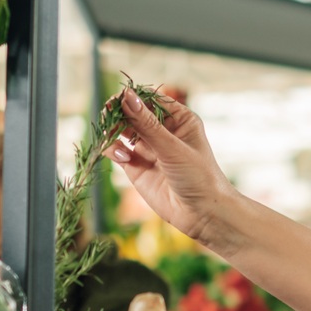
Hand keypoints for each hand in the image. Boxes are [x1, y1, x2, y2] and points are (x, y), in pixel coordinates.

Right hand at [107, 88, 235, 246]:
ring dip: (113, 130)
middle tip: (109, 115)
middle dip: (119, 112)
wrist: (202, 214)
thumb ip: (147, 124)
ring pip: (122, 130)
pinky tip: (122, 157)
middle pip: (132, 112)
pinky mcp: (136, 166)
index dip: (133, 96)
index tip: (119, 98)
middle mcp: (162, 131)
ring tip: (112, 136)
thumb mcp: (172, 147)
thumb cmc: (198, 176)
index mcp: (179, 119)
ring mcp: (148, 148)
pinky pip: (117, 150)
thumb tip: (126, 96)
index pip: (150, 98)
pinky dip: (113, 150)